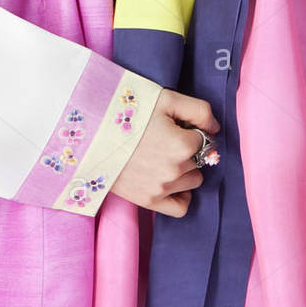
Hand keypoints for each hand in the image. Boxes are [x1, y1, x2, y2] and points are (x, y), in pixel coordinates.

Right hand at [110, 88, 219, 217]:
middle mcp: (176, 170)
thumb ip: (200, 111)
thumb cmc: (128, 112)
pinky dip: (181, 195)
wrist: (90, 135)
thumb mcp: (167, 100)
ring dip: (184, 170)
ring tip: (160, 156)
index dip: (192, 130)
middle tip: (165, 139)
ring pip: (193, 181)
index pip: (205, 139)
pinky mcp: (149, 201)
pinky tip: (171, 182)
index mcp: (184, 144)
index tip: (174, 125)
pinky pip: (181, 207)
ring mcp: (162, 188)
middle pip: (200, 160)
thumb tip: (216, 128)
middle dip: (189, 150)